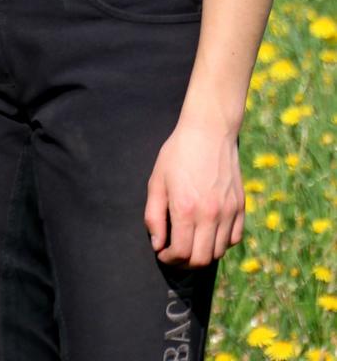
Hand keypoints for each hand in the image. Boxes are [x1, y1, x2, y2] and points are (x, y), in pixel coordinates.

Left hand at [144, 118, 244, 267]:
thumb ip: (154, 216)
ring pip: (218, 252)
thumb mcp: (157, 180)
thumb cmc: (178, 153)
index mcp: (185, 209)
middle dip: (185, 263)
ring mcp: (228, 212)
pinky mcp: (240, 207)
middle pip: (201, 260)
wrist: (209, 131)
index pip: (181, 253)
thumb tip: (158, 245)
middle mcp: (210, 215)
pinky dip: (221, 243)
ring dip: (203, 254)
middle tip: (176, 254)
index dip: (169, 259)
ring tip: (191, 243)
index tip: (163, 253)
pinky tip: (209, 233)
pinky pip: (234, 239)